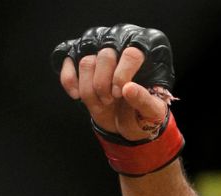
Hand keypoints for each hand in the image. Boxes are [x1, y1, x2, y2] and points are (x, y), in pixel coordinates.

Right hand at [52, 25, 175, 141]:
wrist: (126, 122)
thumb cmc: (143, 113)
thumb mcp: (152, 112)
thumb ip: (144, 101)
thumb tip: (128, 88)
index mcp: (144, 58)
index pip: (131, 54)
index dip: (122, 75)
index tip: (120, 93)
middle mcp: (121, 49)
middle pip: (105, 56)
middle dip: (104, 84)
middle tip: (110, 100)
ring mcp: (99, 54)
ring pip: (86, 62)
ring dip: (89, 90)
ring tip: (101, 102)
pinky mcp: (80, 60)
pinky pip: (68, 62)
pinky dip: (69, 81)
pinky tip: (76, 96)